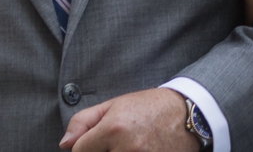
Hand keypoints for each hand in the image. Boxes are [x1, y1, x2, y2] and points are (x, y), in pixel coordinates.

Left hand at [60, 88, 198, 151]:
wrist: (188, 114)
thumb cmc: (150, 108)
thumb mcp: (115, 105)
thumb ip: (84, 121)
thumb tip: (65, 144)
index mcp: (114, 128)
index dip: (85, 147)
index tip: (97, 141)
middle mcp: (126, 148)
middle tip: (115, 143)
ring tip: (129, 146)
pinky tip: (139, 150)